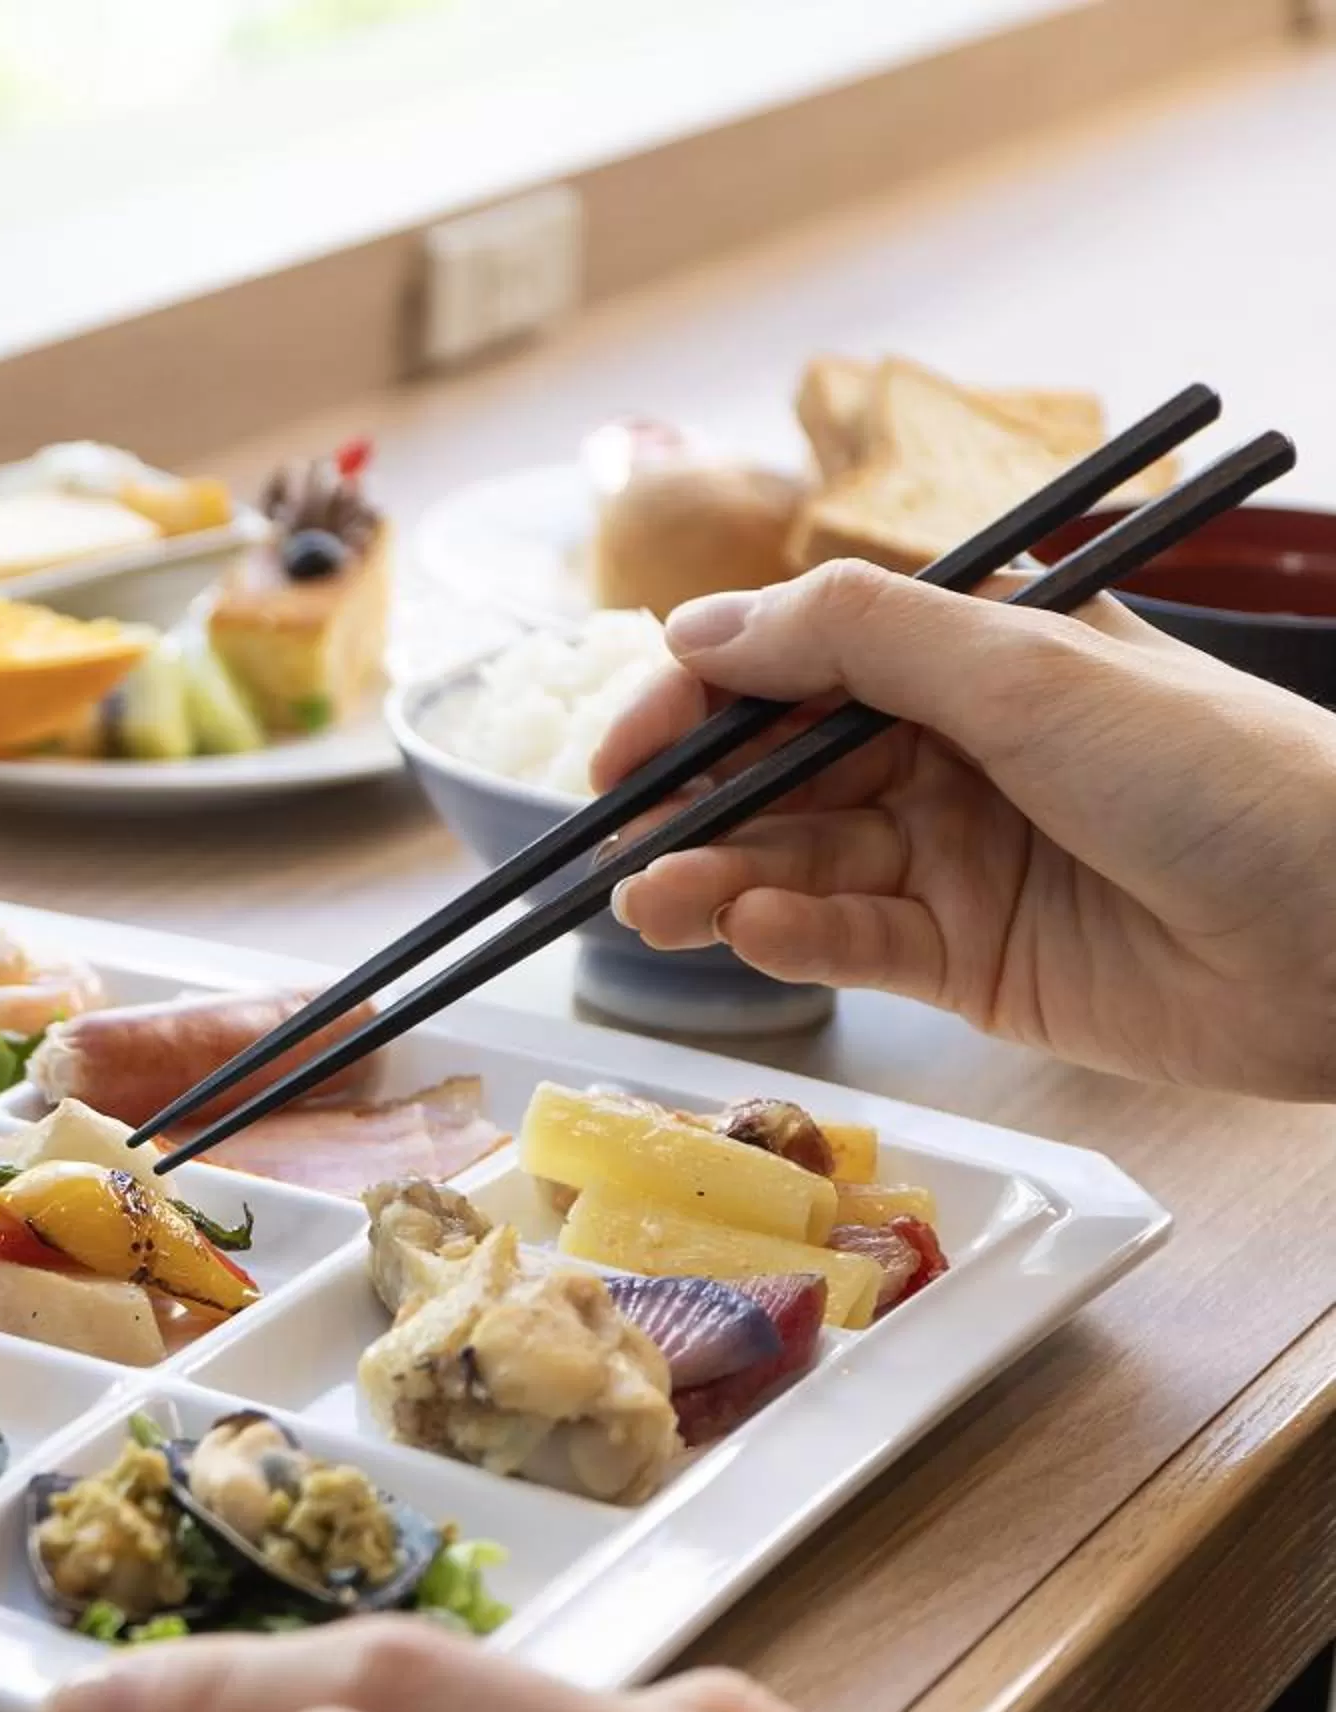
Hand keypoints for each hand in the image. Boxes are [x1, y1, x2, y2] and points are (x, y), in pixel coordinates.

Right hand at [590, 562, 1335, 1100]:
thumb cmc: (1220, 776)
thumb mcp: (1027, 673)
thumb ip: (856, 640)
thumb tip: (699, 622)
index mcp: (973, 654)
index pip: (794, 661)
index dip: (695, 698)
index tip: (621, 748)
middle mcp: (954, 749)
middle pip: (779, 768)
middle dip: (694, 802)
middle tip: (624, 842)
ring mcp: (958, 857)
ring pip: (798, 859)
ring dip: (719, 877)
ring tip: (656, 903)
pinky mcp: (969, 960)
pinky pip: (852, 941)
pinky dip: (793, 937)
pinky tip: (755, 932)